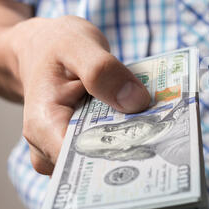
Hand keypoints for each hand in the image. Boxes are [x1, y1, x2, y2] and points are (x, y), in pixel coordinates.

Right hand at [6, 16, 150, 173]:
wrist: (44, 47)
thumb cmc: (55, 45)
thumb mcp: (76, 45)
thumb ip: (101, 71)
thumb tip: (135, 101)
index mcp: (44, 126)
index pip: (79, 160)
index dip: (114, 155)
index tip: (150, 142)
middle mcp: (51, 146)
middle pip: (96, 163)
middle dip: (130, 149)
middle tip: (165, 131)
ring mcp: (67, 148)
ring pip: (106, 156)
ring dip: (132, 141)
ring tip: (159, 122)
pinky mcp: (83, 141)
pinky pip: (109, 144)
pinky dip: (128, 133)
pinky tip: (146, 119)